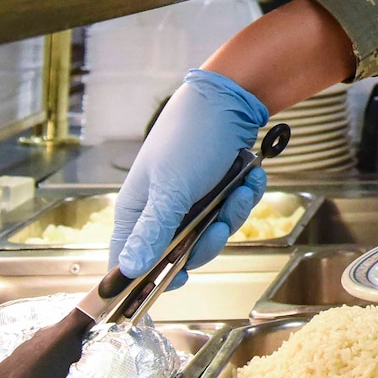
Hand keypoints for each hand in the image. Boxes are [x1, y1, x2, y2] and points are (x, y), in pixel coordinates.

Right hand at [107, 70, 268, 285]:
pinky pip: (232, 211)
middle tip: (220, 223)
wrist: (231, 98)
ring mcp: (190, 201)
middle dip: (208, 240)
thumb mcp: (172, 188)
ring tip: (242, 187)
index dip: (149, 278)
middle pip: (181, 254)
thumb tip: (127, 271)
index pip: (129, 261)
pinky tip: (251, 176)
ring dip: (233, 213)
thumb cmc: (190, 138)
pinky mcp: (216, 191)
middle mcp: (160, 210)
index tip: (178, 279)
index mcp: (136, 211)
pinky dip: (245, 195)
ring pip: (213, 233)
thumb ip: (152, 232)